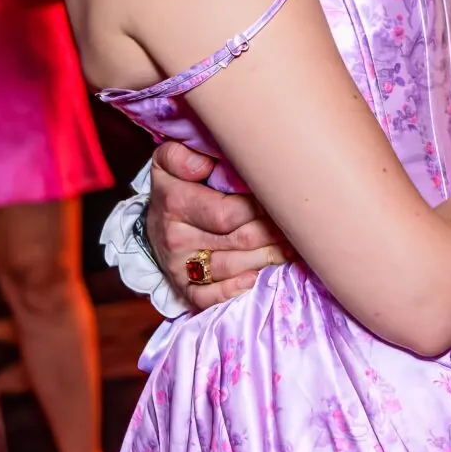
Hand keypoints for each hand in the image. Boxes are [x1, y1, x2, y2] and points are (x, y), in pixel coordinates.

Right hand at [148, 138, 289, 307]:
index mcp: (176, 202)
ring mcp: (178, 266)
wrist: (154, 218)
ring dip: (267, 258)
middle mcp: (176, 237)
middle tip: (296, 225)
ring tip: (290, 246)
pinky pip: (209, 296)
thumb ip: (182, 155)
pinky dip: (235, 289)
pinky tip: (255, 276)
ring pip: (233, 267)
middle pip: (239, 240)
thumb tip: (203, 164)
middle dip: (272, 234)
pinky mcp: (182, 286)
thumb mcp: (170, 160)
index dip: (261, 209)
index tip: (280, 201)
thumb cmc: (175, 184)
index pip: (229, 212)